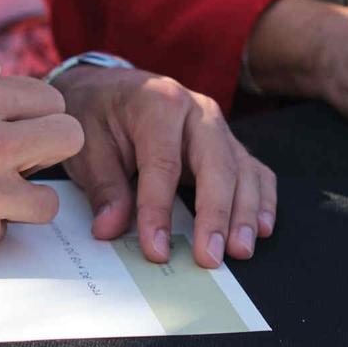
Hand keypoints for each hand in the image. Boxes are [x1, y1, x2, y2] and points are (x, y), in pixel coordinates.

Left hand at [51, 62, 276, 269]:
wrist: (108, 88)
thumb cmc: (96, 113)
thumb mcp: (86, 144)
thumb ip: (103, 187)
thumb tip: (111, 229)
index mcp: (159, 103)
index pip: (163, 164)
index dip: (160, 211)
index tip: (156, 250)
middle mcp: (197, 111)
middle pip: (216, 165)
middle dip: (216, 215)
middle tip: (211, 257)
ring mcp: (218, 126)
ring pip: (242, 170)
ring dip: (245, 213)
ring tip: (239, 250)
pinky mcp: (228, 144)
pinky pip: (255, 170)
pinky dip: (261, 200)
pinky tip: (261, 228)